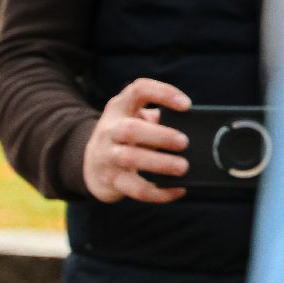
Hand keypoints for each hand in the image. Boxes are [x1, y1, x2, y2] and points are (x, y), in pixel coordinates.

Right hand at [82, 78, 191, 203]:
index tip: (187, 105)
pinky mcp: (110, 180)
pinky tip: (177, 190)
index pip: (138, 90)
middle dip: (160, 136)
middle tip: (185, 143)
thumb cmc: (124, 138)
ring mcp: (106, 156)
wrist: (91, 165)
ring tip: (183, 168)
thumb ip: (157, 119)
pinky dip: (158, 192)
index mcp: (119, 108)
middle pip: (130, 130)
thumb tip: (192, 131)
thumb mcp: (134, 119)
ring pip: (130, 159)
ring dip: (159, 163)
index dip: (163, 93)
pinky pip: (135, 189)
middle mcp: (108, 130)